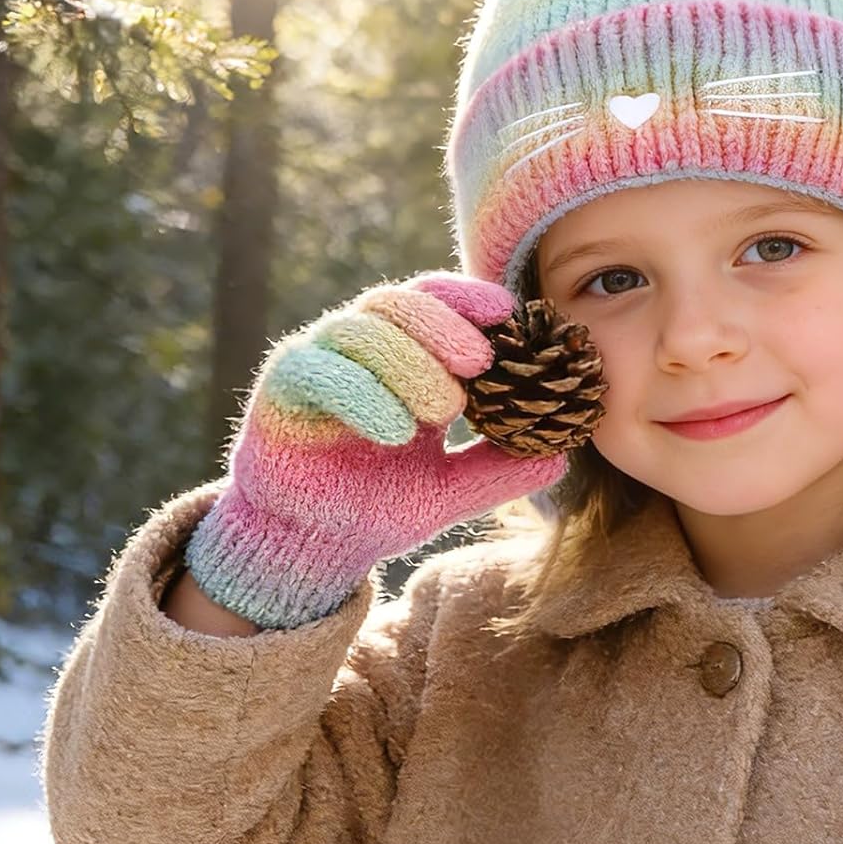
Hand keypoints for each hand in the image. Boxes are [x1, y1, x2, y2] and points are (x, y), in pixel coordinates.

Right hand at [184, 272, 568, 629]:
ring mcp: (317, 362)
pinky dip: (361, 394)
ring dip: (407, 363)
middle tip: (480, 361)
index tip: (510, 312)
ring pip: (359, 331)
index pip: (436, 302)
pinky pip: (317, 371)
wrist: (312, 545)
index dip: (469, 298)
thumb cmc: (379, 504)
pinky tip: (395, 429)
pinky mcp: (281, 390)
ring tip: (443, 410)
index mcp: (402, 354)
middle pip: (400, 304)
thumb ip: (497, 470)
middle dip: (443, 326)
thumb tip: (562, 458)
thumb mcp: (448, 489)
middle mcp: (357, 346)